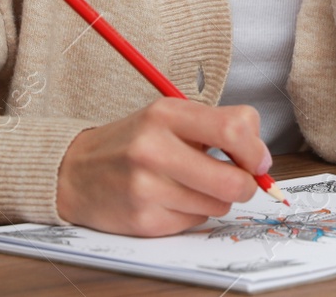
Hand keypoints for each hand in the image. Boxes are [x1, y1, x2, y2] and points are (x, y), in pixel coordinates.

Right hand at [54, 98, 270, 235]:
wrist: (74, 171)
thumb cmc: (132, 143)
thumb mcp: (168, 117)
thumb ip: (215, 127)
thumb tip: (261, 159)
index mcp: (165, 113)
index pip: (234, 127)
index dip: (256, 149)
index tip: (257, 159)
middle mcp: (154, 149)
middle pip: (234, 179)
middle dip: (246, 185)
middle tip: (239, 181)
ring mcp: (146, 187)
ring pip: (218, 205)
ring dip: (216, 199)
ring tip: (192, 185)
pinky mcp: (143, 220)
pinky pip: (194, 222)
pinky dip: (192, 213)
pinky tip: (170, 200)